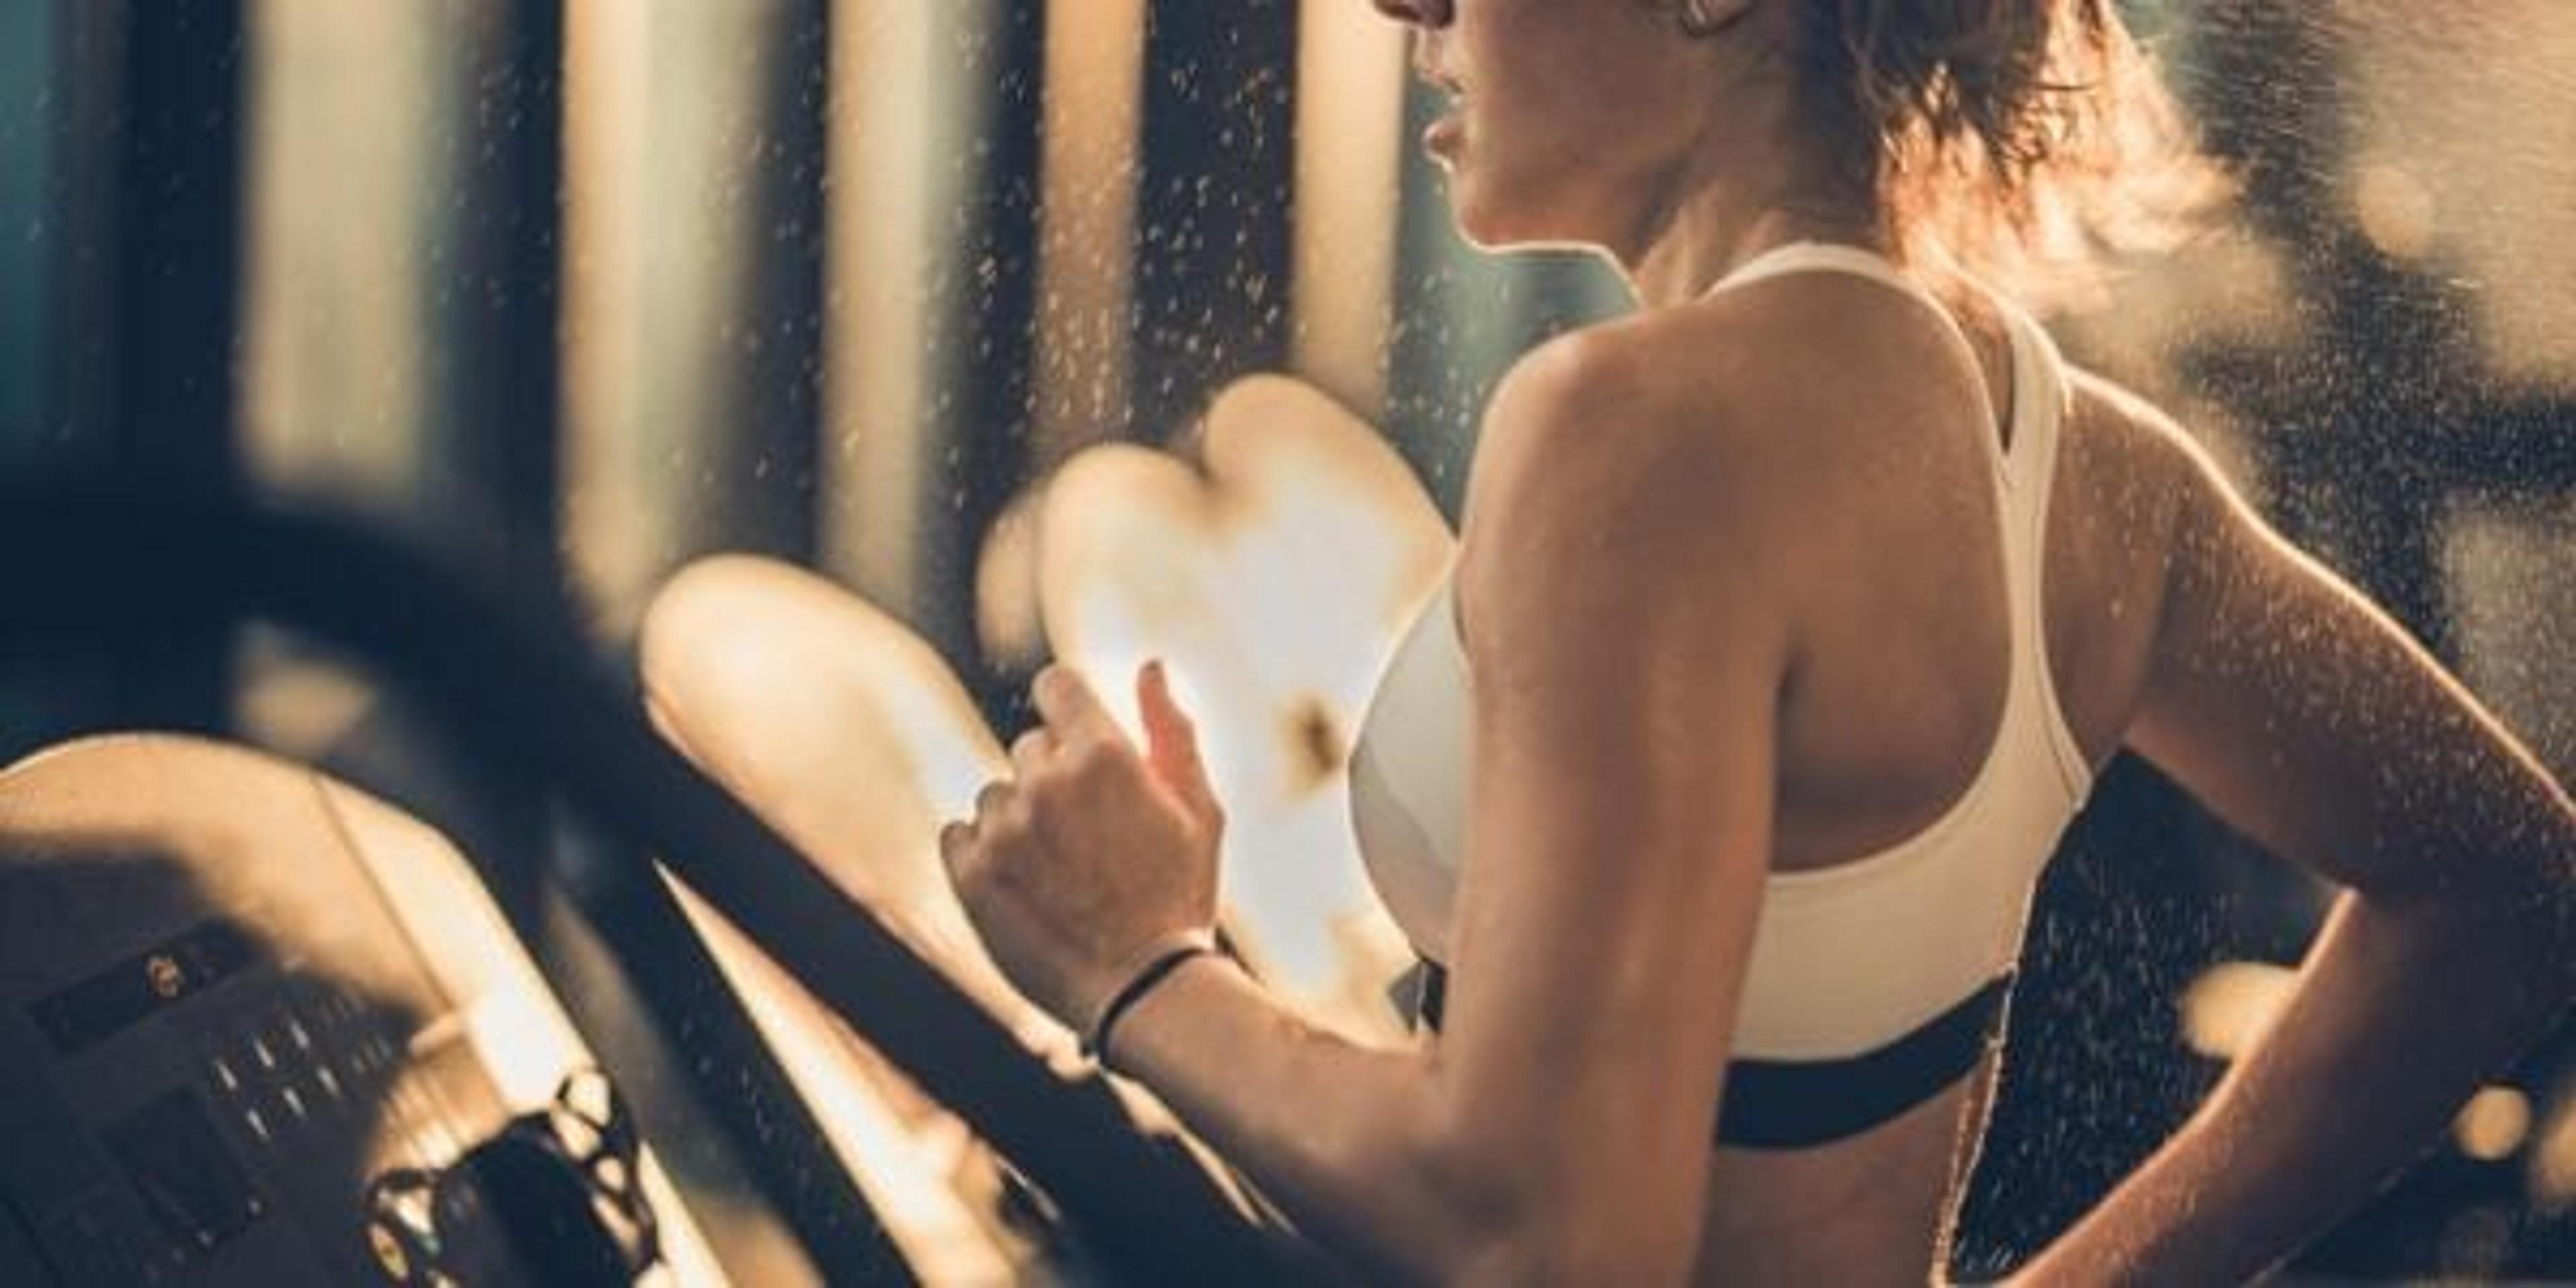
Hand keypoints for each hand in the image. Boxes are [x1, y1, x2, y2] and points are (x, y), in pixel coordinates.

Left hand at [939, 660, 1225, 1036]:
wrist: (1142, 992)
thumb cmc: (1180, 899)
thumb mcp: (1198, 811)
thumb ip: (1171, 730)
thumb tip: (1150, 665)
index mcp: (1104, 755)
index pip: (1056, 687)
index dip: (1068, 710)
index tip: (1078, 744)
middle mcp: (1046, 783)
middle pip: (1029, 748)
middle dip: (1056, 780)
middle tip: (1092, 840)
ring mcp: (1004, 828)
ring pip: (995, 796)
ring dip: (1020, 823)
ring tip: (1062, 876)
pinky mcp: (970, 874)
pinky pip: (958, 835)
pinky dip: (983, 856)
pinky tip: (1024, 889)